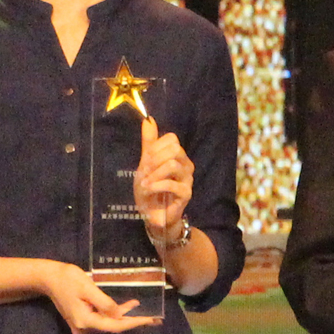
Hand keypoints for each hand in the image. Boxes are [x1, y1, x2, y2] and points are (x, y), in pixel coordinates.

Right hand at [41, 261, 159, 333]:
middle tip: (154, 318)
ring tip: (142, 308)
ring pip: (108, 324)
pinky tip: (126, 307)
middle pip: (112, 327)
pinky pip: (102, 320)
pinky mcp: (82, 321)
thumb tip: (120, 315)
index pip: (114, 326)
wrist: (49, 278)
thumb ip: (105, 303)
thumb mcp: (88, 288)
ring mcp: (82, 327)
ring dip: (124, 316)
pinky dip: (114, 314)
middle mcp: (83, 329)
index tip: (150, 320)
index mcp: (85, 321)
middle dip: (132, 321)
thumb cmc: (68, 279)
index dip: (133, 323)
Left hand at [133, 114, 193, 244]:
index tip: (145, 161)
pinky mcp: (186, 194)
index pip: (171, 139)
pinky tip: (148, 190)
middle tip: (145, 172)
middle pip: (174, 148)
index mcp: (177, 156)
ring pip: (172, 164)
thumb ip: (148, 143)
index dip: (155, 147)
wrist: (152, 214)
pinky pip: (172, 183)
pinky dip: (156, 185)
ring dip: (154, 173)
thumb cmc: (150, 189)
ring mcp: (188, 179)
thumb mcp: (145, 164)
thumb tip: (148, 119)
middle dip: (154, 159)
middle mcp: (186, 165)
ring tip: (145, 183)